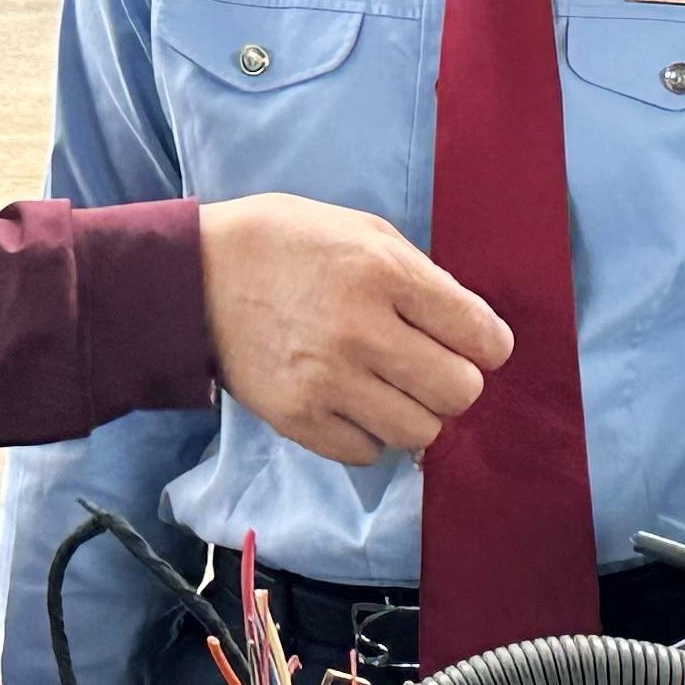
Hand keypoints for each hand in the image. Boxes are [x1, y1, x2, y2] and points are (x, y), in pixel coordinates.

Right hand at [200, 195, 512, 464]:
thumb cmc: (289, 244)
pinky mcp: (296, 418)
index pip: (482, 337)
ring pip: (420, 432)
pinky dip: (370, 435)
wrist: (195, 276)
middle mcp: (360, 330)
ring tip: (392, 389)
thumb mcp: (365, 231)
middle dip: (455, 381)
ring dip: (416, 414)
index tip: (475, 344)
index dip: (489, 345)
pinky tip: (354, 403)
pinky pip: (368, 453)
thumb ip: (424, 278)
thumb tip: (472, 332)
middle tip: (431, 367)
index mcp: (384, 272)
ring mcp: (326, 380)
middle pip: (459, 392)